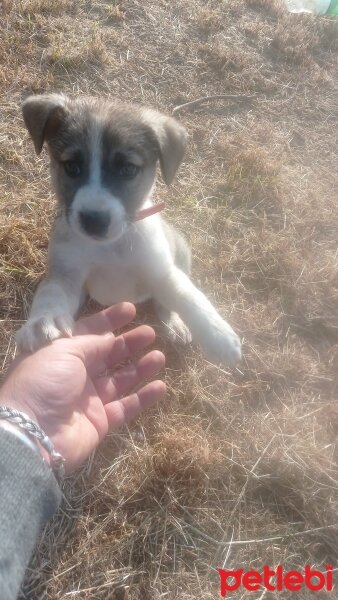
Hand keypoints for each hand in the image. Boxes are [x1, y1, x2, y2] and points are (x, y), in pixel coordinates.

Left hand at [0, 303, 165, 472]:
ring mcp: (87, 400)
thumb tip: (110, 336)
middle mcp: (73, 375)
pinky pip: (126, 407)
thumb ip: (91, 341)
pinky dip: (143, 397)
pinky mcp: (100, 422)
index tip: (131, 310)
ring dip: (140, 368)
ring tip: (159, 356)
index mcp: (59, 354)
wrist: (33, 434)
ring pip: (119, 380)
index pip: (87, 332)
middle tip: (150, 333)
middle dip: (128, 343)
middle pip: (106, 355)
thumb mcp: (64, 350)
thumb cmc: (44, 382)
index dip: (109, 320)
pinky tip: (161, 386)